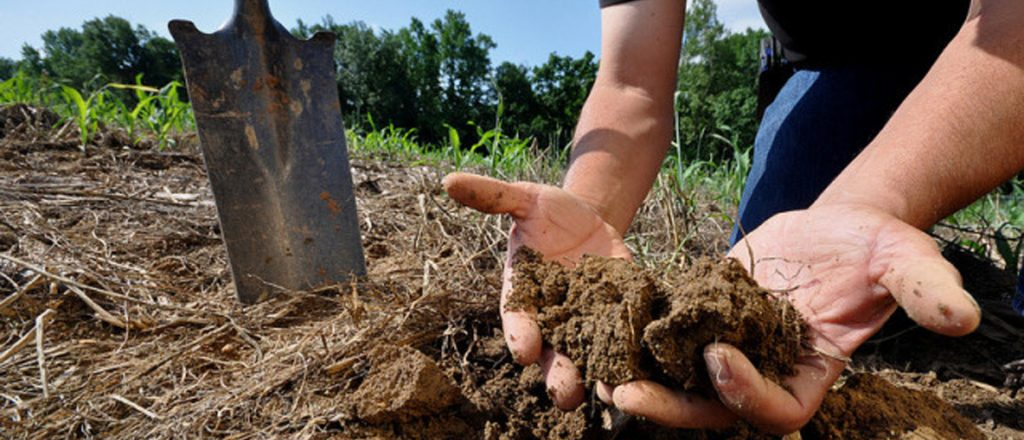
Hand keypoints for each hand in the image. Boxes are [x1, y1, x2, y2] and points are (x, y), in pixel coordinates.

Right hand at [442, 172, 630, 408]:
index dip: (520, 334)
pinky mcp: (618, 318)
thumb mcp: (525, 199)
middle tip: (564, 392)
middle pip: (552, 356)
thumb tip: (448, 181)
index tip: (523, 349)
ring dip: (595, 378)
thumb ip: (493, 197)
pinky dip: (630, 357)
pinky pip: (623, 343)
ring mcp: (586, 323)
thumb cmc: (548, 212)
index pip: (518, 321)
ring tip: (604, 393)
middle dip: (558, 375)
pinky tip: (641, 368)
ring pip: (587, 360)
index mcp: (524, 295)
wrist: (588, 218)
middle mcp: (552, 318)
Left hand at [611, 203, 980, 432]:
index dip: (744, 394)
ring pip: (680, 381)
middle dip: (672, 407)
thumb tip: (960, 317)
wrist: (836, 224)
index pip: (775, 412)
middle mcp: (764, 370)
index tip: (717, 355)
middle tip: (625, 397)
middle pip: (714, 410)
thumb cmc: (875, 247)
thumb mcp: (904, 261)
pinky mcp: (702, 317)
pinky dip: (635, 338)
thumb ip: (924, 288)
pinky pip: (665, 338)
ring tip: (596, 374)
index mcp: (810, 373)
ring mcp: (730, 347)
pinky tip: (598, 327)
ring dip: (641, 381)